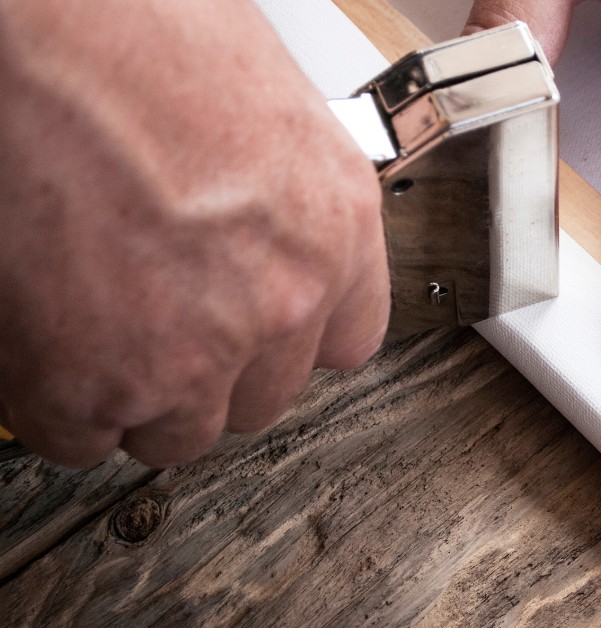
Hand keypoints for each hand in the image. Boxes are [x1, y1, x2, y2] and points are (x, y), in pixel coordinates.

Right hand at [0, 0, 389, 466]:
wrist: (44, 25)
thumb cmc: (137, 32)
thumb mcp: (264, 113)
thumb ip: (273, 203)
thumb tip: (249, 234)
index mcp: (335, 225)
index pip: (347, 340)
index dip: (291, 341)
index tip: (259, 335)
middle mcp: (285, 299)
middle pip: (261, 395)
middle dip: (211, 370)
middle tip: (158, 322)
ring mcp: (196, 350)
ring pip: (178, 428)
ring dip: (138, 396)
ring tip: (96, 331)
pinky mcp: (98, 382)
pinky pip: (83, 436)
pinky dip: (61, 406)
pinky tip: (46, 347)